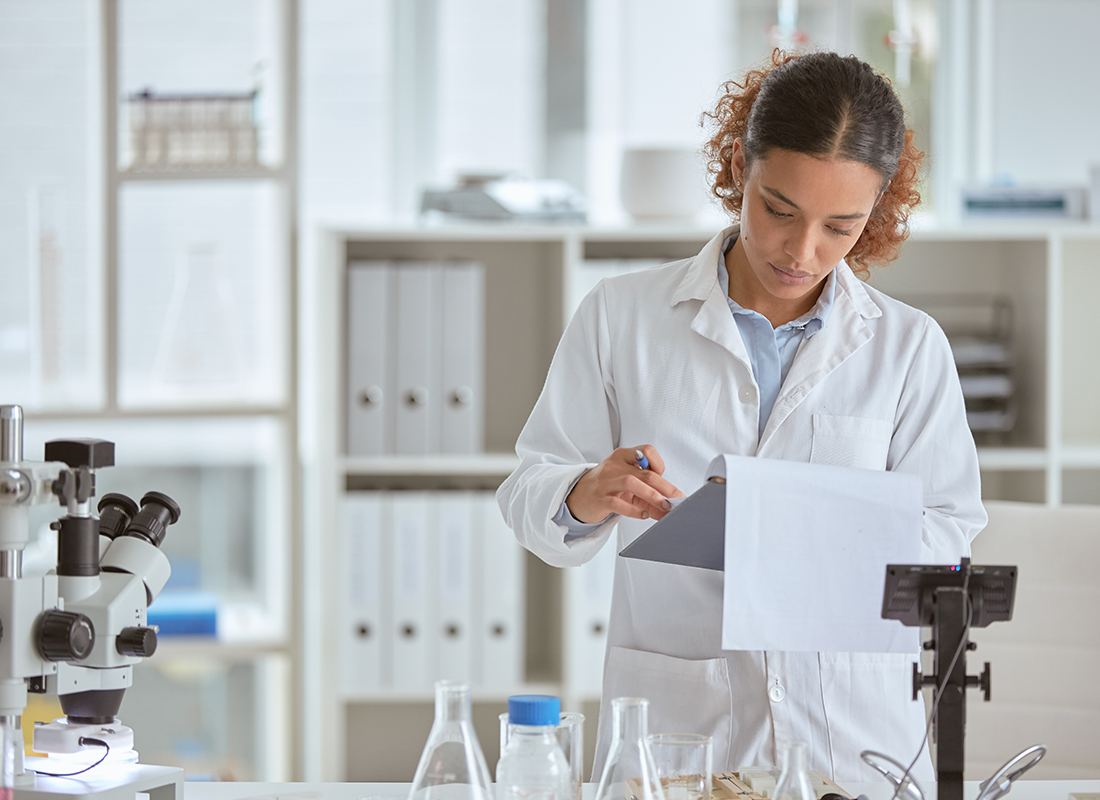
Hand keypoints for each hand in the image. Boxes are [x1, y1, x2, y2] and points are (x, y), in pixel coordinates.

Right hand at [566, 445, 684, 523]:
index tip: (665, 481)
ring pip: (631, 483)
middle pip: (645, 473)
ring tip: (663, 506)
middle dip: (665, 488)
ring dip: (651, 495)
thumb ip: (649, 493)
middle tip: (676, 501)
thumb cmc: (608, 486)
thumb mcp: (628, 483)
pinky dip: (634, 510)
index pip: (647, 451)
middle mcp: (614, 466)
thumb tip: (671, 507)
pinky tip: (643, 515)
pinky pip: (617, 503)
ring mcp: (605, 482)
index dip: (659, 465)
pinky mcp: (599, 499)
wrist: (579, 496)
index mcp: (623, 456)